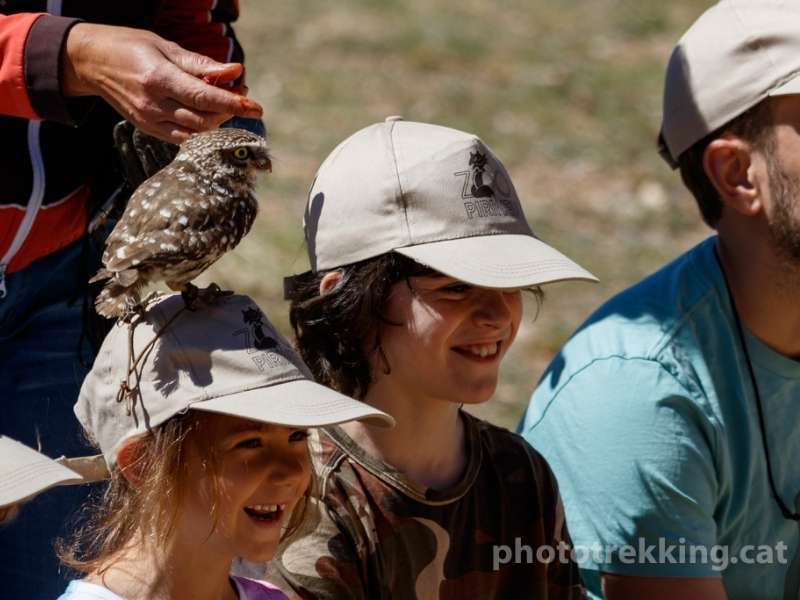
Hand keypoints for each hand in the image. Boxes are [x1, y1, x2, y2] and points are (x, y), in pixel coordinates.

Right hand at [62, 23, 262, 142]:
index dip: (233, 103)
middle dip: (228, 111)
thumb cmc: (130, 47)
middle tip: (241, 94)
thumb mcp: (165, 46)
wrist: (90, 62)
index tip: (256, 106)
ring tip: (226, 103)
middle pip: (204, 120)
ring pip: (196, 133)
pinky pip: (183, 138)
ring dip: (217, 122)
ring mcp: (149, 120)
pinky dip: (201, 130)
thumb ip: (201, 64)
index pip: (204, 97)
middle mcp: (153, 104)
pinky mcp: (147, 129)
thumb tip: (235, 71)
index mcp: (158, 78)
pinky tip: (208, 115)